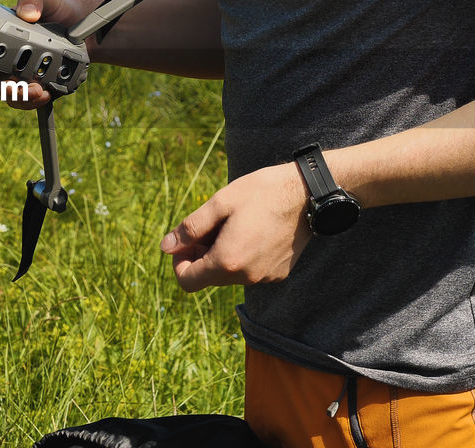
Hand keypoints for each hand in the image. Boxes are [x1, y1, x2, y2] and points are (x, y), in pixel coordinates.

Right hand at [0, 0, 98, 109]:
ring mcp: (22, 76)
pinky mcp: (40, 87)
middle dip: (1, 89)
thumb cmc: (60, 11)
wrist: (86, 27)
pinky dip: (36, 102)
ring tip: (37, 90)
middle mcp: (7, 60)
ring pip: (11, 97)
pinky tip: (47, 93)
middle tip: (14, 86)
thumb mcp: (47, 0)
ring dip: (21, 97)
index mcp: (0, 38)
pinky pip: (31, 102)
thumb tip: (27, 13)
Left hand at [160, 163, 311, 291]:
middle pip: (208, 277)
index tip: (186, 240)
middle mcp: (246, 277)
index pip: (187, 281)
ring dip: (223, 254)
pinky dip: (243, 255)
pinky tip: (254, 230)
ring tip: (235, 224)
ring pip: (229, 274)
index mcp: (228, 261)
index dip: (179, 262)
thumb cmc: (262, 192)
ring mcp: (265, 277)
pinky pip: (250, 271)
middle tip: (212, 224)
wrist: (308, 193)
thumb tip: (166, 247)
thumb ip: (190, 228)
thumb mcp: (220, 203)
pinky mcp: (279, 273)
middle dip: (201, 254)